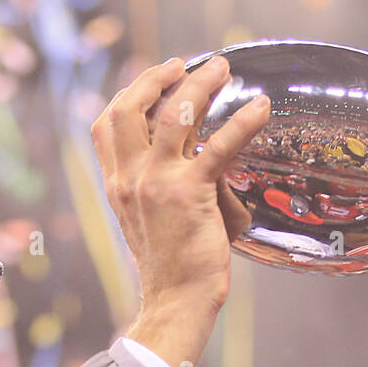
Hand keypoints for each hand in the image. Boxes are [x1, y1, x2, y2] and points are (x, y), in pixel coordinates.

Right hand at [91, 56, 269, 366]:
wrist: (176, 302)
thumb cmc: (172, 267)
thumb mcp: (149, 220)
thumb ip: (156, 185)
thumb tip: (192, 155)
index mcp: (118, 186)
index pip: (107, 125)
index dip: (131, 92)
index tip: (158, 78)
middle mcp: (131, 179)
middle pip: (131, 107)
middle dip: (158, 76)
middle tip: (188, 64)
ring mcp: (157, 184)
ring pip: (175, 113)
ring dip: (201, 84)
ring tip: (224, 70)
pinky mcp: (191, 194)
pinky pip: (219, 146)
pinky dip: (243, 122)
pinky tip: (260, 108)